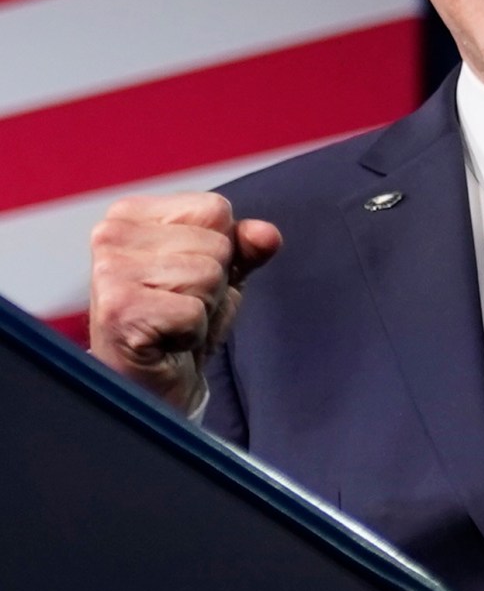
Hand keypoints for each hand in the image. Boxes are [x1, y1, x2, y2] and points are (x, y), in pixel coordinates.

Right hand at [88, 194, 280, 413]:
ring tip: (172, 322)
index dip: (220, 251)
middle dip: (212, 284)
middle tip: (179, 307)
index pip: (215, 209)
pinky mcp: (118, 310)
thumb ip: (246, 248)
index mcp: (131, 214)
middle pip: (216, 244)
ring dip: (202, 309)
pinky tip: (166, 340)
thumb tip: (266, 234)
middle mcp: (111, 234)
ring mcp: (109, 272)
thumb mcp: (222, 276)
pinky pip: (193, 311)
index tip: (187, 279)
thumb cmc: (179, 323)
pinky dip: (192, 332)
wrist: (152, 381)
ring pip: (207, 275)